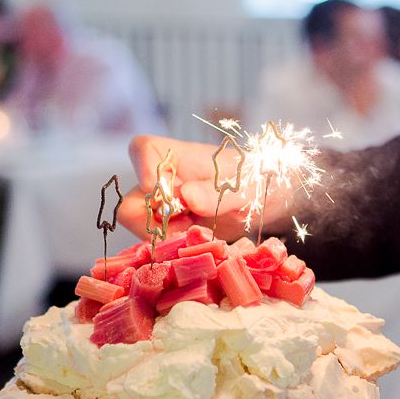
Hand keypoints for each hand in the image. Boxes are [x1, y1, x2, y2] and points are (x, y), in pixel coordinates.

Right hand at [118, 135, 293, 241]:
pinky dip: (178, 250)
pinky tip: (202, 240)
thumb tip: (186, 197)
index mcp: (176, 155)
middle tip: (188, 227)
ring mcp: (164, 207)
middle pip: (131, 202)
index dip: (144, 171)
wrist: (268, 198)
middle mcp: (163, 181)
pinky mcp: (172, 230)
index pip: (142, 149)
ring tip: (202, 233)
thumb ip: (215, 191)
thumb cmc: (255, 178)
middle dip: (153, 223)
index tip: (167, 192)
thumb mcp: (243, 185)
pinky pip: (160, 245)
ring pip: (143, 229)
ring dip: (169, 239)